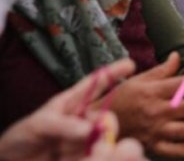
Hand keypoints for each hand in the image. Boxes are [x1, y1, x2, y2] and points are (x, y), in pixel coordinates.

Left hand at [0, 59, 144, 160]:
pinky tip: (68, 158)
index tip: (130, 64)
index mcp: (71, 104)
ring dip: (96, 147)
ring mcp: (83, 142)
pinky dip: (94, 158)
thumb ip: (63, 124)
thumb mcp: (38, 125)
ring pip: (103, 141)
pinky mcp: (84, 158)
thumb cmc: (20, 138)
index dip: (112, 73)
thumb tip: (91, 129)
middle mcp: (82, 122)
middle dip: (106, 125)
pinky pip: (97, 157)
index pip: (95, 84)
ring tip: (66, 154)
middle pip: (105, 119)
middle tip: (97, 134)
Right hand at [108, 52, 183, 157]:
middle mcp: (154, 112)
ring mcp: (153, 131)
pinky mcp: (150, 146)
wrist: (96, 123)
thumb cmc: (120, 98)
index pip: (180, 86)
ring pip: (182, 131)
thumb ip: (161, 71)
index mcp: (151, 92)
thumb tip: (178, 56)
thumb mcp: (138, 80)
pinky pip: (171, 150)